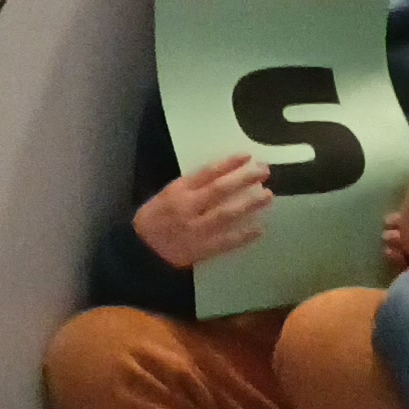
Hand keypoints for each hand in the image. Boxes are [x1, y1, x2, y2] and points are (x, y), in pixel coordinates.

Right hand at [132, 154, 270, 270]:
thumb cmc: (155, 219)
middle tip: (264, 171)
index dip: (229, 164)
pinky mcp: (200, 249)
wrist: (140, 251)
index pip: (206, 173)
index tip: (247, 156)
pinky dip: (243, 236)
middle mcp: (187, 208)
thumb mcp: (167, 196)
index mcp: (178, 191)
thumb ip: (192, 187)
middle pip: (220, 190)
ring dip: (249, 204)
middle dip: (244, 179)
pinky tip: (260, 229)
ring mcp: (194, 229)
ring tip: (267, 195)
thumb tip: (224, 175)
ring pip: (226, 214)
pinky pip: (225, 241)